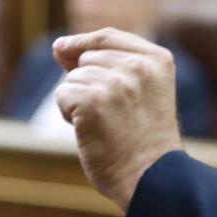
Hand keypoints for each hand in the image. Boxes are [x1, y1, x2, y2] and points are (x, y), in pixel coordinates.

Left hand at [53, 29, 184, 211]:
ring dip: (78, 102)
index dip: (81, 43)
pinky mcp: (94, 101)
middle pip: (87, 58)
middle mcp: (138, 67)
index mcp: (158, 60)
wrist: (150, 180)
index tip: (62, 50)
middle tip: (111, 115)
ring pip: (72, 78)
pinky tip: (91, 132)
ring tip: (105, 126)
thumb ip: (107, 65)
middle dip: (87, 83)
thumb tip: (58, 46)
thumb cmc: (143, 142)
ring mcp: (117, 83)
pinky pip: (63, 95)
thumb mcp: (141, 92)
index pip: (108, 36)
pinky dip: (68, 115)